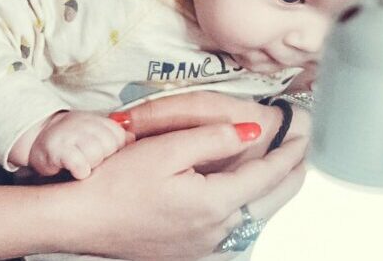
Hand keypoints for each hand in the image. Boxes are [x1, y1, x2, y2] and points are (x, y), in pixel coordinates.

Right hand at [25, 110, 130, 178]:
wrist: (37, 137)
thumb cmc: (72, 141)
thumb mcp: (95, 133)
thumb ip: (116, 137)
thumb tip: (132, 140)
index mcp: (96, 120)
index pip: (119, 137)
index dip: (113, 150)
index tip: (102, 153)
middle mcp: (84, 124)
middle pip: (110, 146)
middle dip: (103, 157)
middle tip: (90, 160)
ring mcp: (70, 135)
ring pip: (96, 155)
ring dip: (91, 165)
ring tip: (81, 165)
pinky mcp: (58, 150)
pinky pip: (80, 165)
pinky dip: (80, 171)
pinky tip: (75, 171)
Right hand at [33, 106, 305, 260]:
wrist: (78, 220)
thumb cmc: (112, 182)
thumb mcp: (164, 149)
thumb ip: (212, 138)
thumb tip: (253, 132)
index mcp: (213, 203)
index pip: (266, 177)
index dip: (288, 155)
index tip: (304, 137)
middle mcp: (215, 230)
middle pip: (268, 203)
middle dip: (290, 176)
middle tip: (304, 154)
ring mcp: (202, 245)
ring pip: (252, 217)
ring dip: (268, 193)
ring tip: (280, 171)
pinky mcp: (187, 250)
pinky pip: (230, 228)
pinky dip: (245, 207)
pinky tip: (241, 195)